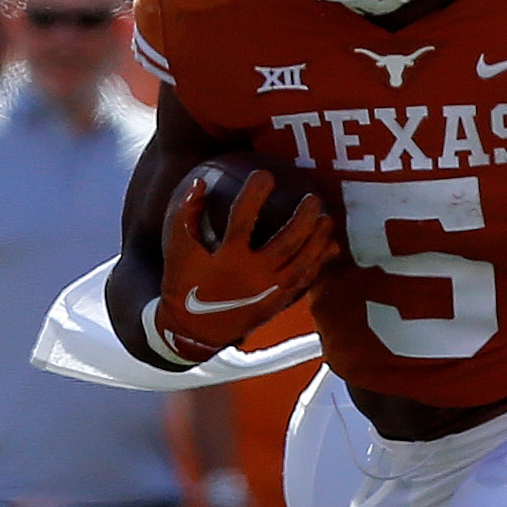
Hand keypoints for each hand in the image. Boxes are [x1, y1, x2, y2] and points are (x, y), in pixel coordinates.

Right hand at [150, 167, 336, 362]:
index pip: (243, 220)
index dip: (254, 195)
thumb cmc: (184, 286)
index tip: (265, 174)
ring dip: (317, 240)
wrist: (193, 333)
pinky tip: (328, 248)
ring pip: (301, 263)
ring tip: (326, 218)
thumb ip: (185, 214)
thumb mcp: (177, 250)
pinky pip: (303, 283)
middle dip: (303, 218)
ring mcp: (268, 292)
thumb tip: (199, 182)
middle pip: (286, 242)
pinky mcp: (276, 304)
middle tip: (313, 197)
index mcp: (227, 260)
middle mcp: (252, 276)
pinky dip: (318, 265)